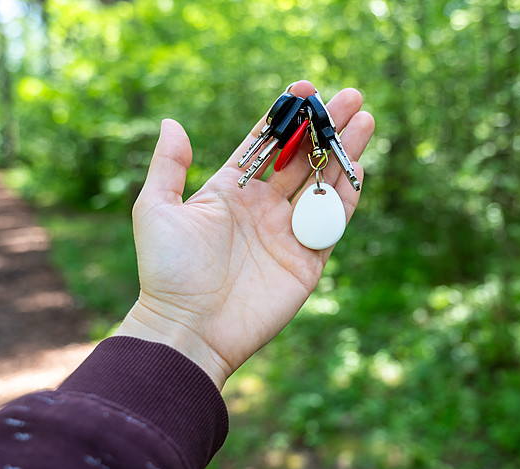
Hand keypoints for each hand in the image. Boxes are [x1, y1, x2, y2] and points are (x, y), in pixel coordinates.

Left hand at [113, 81, 374, 388]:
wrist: (189, 329)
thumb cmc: (166, 271)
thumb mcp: (155, 210)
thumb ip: (169, 166)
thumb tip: (172, 122)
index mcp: (230, 191)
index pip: (265, 144)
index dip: (285, 116)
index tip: (303, 88)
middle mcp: (263, 207)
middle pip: (302, 157)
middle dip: (325, 126)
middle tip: (349, 97)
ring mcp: (287, 232)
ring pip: (323, 183)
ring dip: (343, 151)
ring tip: (364, 119)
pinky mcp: (307, 260)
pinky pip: (332, 222)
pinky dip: (346, 195)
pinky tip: (358, 166)